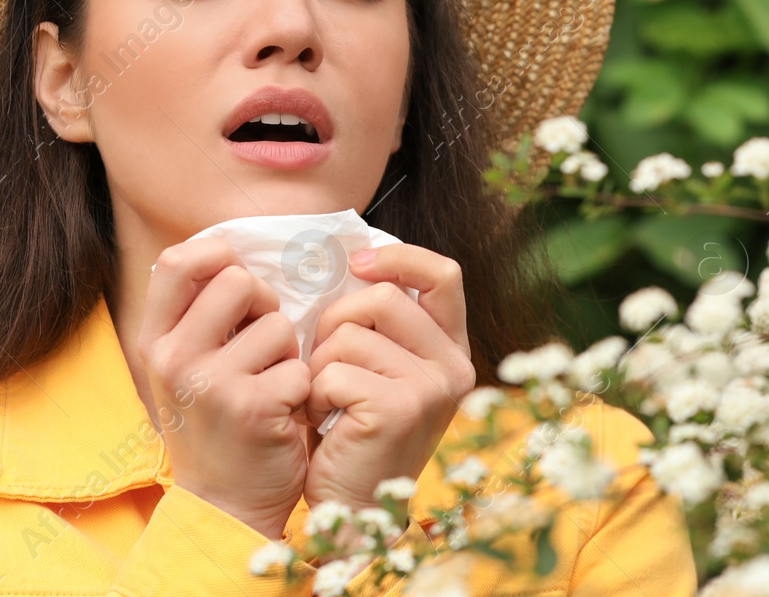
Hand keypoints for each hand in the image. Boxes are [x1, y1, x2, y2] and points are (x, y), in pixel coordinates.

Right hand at [138, 236, 312, 540]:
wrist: (224, 506)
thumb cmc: (216, 426)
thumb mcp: (185, 369)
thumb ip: (198, 316)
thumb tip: (232, 252)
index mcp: (154, 342)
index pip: (177, 260)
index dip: (217, 256)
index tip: (237, 281)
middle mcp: (174, 359)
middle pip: (237, 280)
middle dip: (264, 305)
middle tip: (264, 342)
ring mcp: (211, 383)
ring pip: (277, 325)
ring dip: (287, 353)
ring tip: (272, 386)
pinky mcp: (253, 408)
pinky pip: (298, 369)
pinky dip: (302, 390)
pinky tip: (285, 414)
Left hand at [298, 244, 475, 536]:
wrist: (352, 512)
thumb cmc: (353, 434)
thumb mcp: (377, 369)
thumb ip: (378, 323)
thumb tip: (353, 257)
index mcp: (451, 349)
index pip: (442, 274)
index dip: (399, 257)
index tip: (357, 264)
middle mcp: (454, 366)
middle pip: (382, 298)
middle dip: (335, 322)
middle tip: (325, 362)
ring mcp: (431, 387)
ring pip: (350, 335)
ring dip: (319, 365)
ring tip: (325, 400)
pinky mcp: (399, 408)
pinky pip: (334, 371)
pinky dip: (315, 394)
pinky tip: (323, 422)